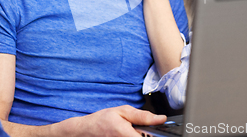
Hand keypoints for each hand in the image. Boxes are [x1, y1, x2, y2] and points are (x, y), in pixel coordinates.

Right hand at [51, 105, 165, 136]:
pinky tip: (131, 134)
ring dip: (141, 136)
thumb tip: (161, 119)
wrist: (86, 131)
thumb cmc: (102, 121)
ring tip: (135, 131)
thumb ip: (143, 116)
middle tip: (142, 129)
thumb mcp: (122, 111)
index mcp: (128, 135)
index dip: (157, 134)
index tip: (159, 130)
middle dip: (148, 135)